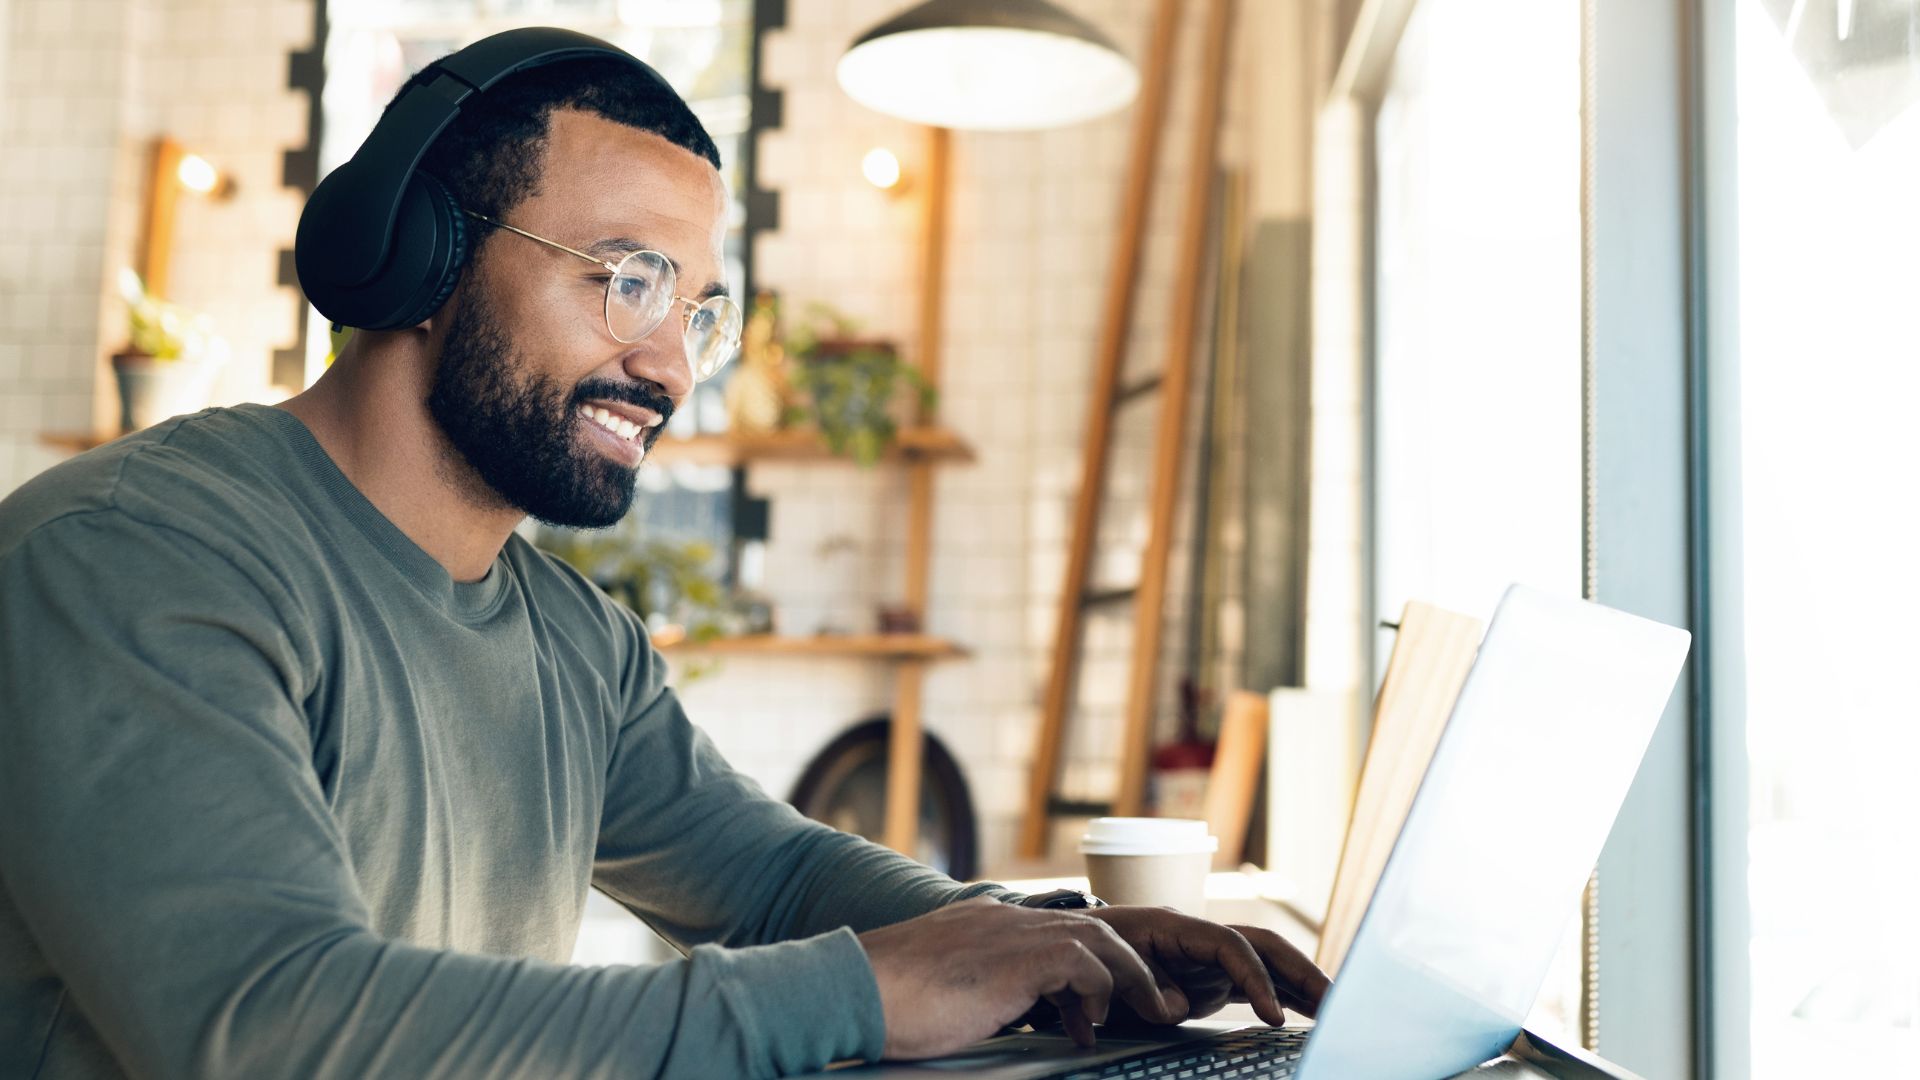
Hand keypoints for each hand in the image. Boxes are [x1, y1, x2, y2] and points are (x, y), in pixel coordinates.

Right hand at [856, 897, 1175, 1058]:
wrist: (853, 987)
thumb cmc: (884, 1001)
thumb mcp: (939, 991)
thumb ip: (973, 992)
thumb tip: (993, 1016)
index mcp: (983, 925)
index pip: (1053, 931)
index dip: (1086, 964)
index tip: (1095, 1005)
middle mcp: (1001, 919)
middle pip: (1089, 926)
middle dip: (1125, 964)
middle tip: (1147, 1002)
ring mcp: (1008, 933)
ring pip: (1097, 938)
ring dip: (1128, 977)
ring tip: (1146, 1011)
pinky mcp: (1015, 958)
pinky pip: (1083, 962)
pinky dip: (1100, 989)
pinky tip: (1091, 1022)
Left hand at [1084, 906, 1328, 1027]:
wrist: (1075, 948)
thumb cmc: (1090, 955)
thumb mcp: (1110, 969)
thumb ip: (1147, 986)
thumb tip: (1178, 1005)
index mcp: (1177, 926)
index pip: (1232, 946)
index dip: (1257, 979)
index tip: (1273, 1016)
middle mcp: (1201, 937)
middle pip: (1264, 945)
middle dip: (1301, 971)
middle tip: (1335, 1003)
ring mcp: (1208, 958)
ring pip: (1267, 964)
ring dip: (1301, 983)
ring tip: (1337, 1010)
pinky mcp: (1210, 979)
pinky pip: (1255, 983)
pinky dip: (1283, 995)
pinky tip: (1309, 1012)